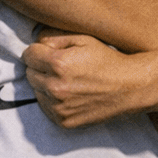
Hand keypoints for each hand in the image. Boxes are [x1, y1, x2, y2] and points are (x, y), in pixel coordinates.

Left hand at [23, 30, 146, 127]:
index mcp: (58, 64)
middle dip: (41, 67)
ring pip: (36, 91)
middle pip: (29, 73)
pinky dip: (53, 101)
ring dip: (46, 85)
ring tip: (69, 81)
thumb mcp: (84, 39)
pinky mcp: (63, 121)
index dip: (39, 51)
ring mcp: (58, 107)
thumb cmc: (108, 61)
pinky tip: (71, 94)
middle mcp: (55, 87)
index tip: (50, 52)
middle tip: (62, 67)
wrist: (130, 88)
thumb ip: (54, 36)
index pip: (28, 54)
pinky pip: (45, 107)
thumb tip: (36, 42)